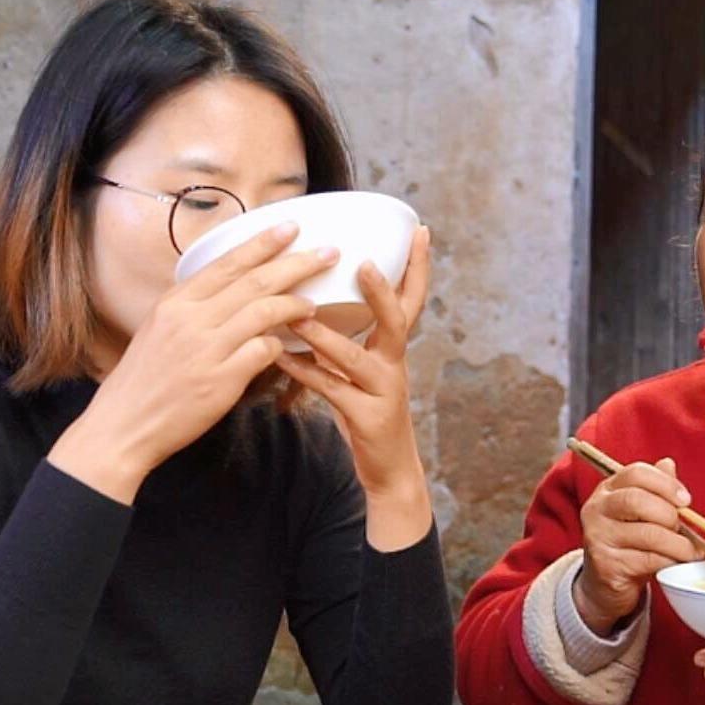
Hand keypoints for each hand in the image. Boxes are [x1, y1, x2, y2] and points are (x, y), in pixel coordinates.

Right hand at [49, 222, 334, 503]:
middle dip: (296, 263)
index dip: (262, 244)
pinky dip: (279, 345)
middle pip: (254, 281)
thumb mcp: (159, 328)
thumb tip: (230, 287)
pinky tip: (286, 345)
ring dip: (295, 304)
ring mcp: (206, 350)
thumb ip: (193, 307)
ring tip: (313, 303)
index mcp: (175, 302)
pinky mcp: (221, 381)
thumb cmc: (143, 378)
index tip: (291, 227)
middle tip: (328, 253)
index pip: (227, 263)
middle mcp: (191, 319)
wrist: (123, 424)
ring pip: (264, 312)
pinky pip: (263, 352)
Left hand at [275, 225, 432, 549]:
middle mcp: (394, 365)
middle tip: (364, 263)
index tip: (420, 231)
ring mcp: (383, 392)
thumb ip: (344, 343)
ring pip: (356, 357)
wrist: (390, 472)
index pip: (412, 300)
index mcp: (395, 349)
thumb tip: (311, 310)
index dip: (418, 267)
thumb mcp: (363, 373)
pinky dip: (305, 373)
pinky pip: (331, 390)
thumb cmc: (369, 414)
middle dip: (382, 291)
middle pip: (396, 321)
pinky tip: (283, 358)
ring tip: (301, 315)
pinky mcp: (366, 418)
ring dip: (326, 335)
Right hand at [574, 458, 696, 635]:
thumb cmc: (628, 543)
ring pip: (648, 534)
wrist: (604, 583)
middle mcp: (597, 510)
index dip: (666, 483)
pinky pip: (648, 560)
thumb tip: (669, 464)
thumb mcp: (640, 513)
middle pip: (638, 500)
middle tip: (686, 529)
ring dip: (678, 544)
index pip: (636, 473)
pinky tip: (677, 564)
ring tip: (690, 551)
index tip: (686, 500)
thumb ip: (655, 488)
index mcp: (607, 490)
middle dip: (670, 515)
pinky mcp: (606, 565)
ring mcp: (598, 537)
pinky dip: (670, 561)